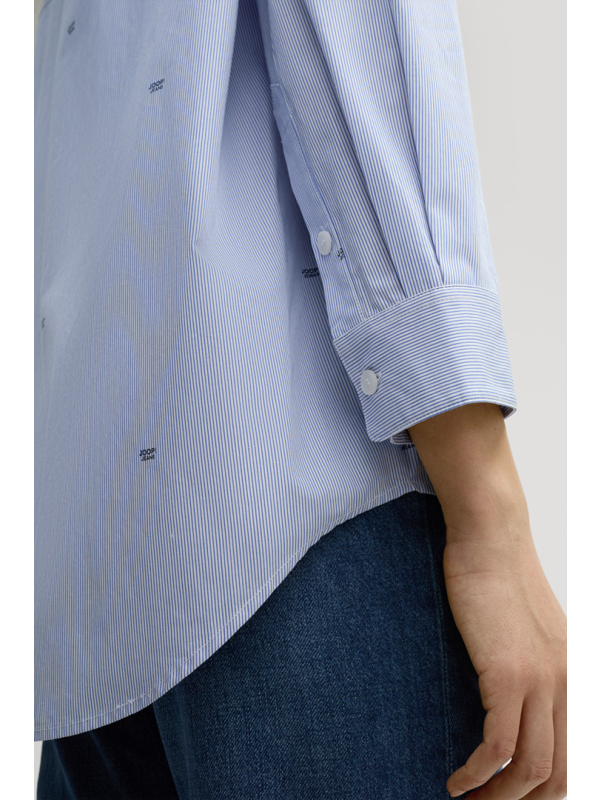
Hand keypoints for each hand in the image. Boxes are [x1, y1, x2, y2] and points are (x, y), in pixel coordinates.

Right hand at [443, 524, 566, 797]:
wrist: (491, 539)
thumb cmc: (500, 578)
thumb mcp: (530, 631)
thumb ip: (534, 668)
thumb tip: (510, 702)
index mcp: (576, 679)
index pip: (573, 760)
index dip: (544, 793)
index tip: (507, 797)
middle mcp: (569, 685)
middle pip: (557, 775)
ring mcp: (543, 680)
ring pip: (532, 769)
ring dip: (498, 798)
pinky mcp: (509, 673)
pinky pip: (498, 746)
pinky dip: (476, 774)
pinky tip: (455, 781)